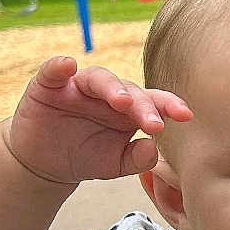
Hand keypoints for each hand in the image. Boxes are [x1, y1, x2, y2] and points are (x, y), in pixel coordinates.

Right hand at [4, 56, 190, 185]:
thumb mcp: (114, 164)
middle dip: (144, 106)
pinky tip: (67, 65)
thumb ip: (136, 159)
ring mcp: (78, 86)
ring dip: (112, 87)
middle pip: (130, 90)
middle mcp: (106, 92)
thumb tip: (152, 149)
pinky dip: (59, 66)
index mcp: (128, 109)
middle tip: (153, 124)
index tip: (185, 115)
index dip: (169, 105)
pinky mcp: (48, 85)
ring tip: (122, 102)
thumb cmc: (85, 157)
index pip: (153, 101)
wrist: (44, 164)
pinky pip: (53, 71)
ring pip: (99, 78)